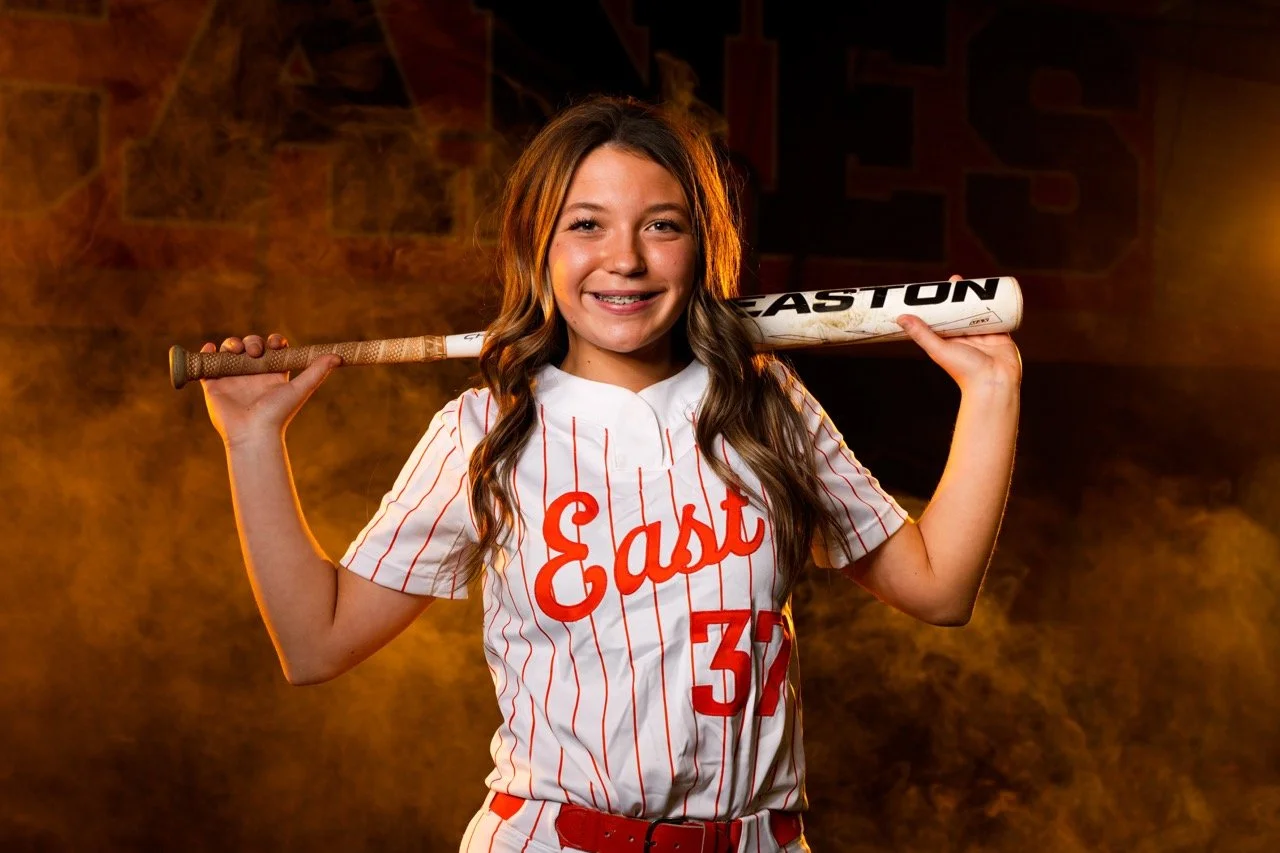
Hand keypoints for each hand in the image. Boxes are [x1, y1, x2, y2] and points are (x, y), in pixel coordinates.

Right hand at [199, 333, 341, 447]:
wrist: (254, 434)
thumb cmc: (278, 414)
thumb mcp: (299, 390)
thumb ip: (317, 372)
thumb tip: (338, 356)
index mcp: (271, 374)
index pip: (271, 349)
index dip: (272, 341)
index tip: (275, 343)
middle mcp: (252, 374)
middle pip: (249, 346)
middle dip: (251, 341)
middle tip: (255, 351)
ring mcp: (232, 379)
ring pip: (229, 351)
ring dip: (231, 343)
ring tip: (236, 350)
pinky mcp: (214, 385)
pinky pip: (206, 365)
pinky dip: (206, 353)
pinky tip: (211, 349)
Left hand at [896, 275, 1021, 394]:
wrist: (995, 383)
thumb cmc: (964, 371)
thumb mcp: (939, 349)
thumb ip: (922, 334)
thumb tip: (900, 317)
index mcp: (949, 341)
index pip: (942, 318)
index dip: (940, 303)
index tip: (936, 288)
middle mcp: (965, 337)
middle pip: (962, 311)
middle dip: (960, 295)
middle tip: (956, 279)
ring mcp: (983, 335)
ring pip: (980, 311)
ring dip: (978, 298)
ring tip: (975, 282)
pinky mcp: (1000, 334)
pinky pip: (1000, 316)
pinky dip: (998, 305)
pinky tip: (997, 292)